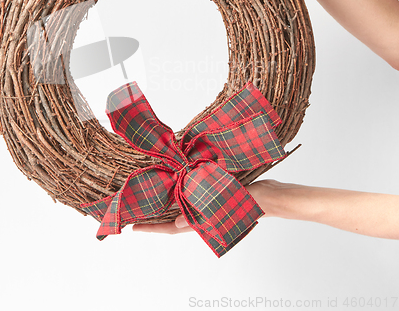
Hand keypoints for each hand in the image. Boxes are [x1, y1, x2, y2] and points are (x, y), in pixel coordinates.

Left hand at [131, 180, 274, 234]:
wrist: (274, 195)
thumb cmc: (254, 199)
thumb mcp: (229, 202)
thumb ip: (205, 210)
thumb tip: (180, 222)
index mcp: (204, 219)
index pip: (172, 227)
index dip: (153, 228)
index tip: (134, 227)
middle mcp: (202, 212)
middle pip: (172, 216)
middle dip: (155, 215)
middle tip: (135, 209)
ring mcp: (208, 203)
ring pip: (181, 203)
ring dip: (166, 199)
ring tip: (149, 192)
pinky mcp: (214, 192)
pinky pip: (193, 192)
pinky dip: (182, 188)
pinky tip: (175, 179)